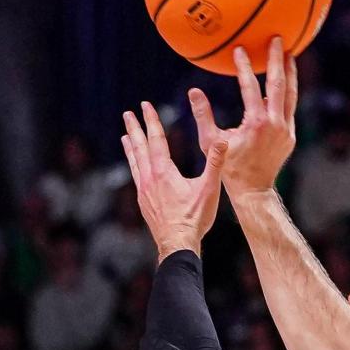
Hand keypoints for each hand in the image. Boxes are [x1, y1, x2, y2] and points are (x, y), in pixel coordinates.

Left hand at [122, 102, 226, 260]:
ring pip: (134, 162)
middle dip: (135, 128)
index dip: (151, 120)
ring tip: (126, 136)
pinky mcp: (143, 202)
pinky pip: (135, 176)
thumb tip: (222, 140)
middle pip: (140, 147)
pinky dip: (133, 164)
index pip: (156, 139)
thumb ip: (215, 163)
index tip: (145, 105)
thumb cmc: (195, 218)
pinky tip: (135, 166)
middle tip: (128, 114)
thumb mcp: (209, 188)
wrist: (177, 244)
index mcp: (164, 172)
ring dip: (131, 146)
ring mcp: (144, 191)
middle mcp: (150, 178)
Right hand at [189, 37, 297, 199]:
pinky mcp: (290, 135)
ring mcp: (286, 129)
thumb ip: (203, 115)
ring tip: (288, 54)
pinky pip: (290, 107)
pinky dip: (287, 92)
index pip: (251, 87)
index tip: (240, 50)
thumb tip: (193, 90)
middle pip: (279, 84)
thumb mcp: (210, 142)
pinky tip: (283, 81)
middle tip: (277, 39)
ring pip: (291, 94)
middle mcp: (275, 124)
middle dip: (277, 60)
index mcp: (256, 123)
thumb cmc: (228, 167)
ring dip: (289, 73)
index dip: (244, 66)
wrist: (253, 189)